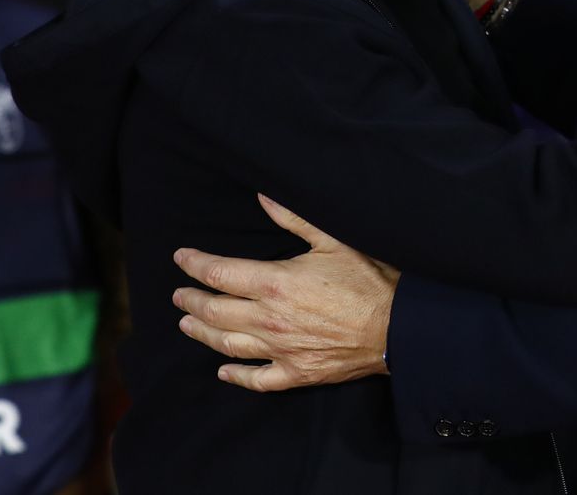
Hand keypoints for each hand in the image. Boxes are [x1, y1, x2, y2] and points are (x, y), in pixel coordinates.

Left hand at [171, 194, 400, 391]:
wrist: (397, 327)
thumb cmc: (368, 280)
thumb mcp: (332, 240)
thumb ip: (293, 219)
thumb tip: (263, 196)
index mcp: (274, 283)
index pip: (219, 274)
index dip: (195, 265)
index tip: (182, 258)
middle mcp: (269, 319)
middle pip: (214, 311)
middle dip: (192, 300)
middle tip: (179, 294)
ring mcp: (279, 350)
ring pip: (226, 344)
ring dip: (202, 333)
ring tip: (187, 323)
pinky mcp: (295, 373)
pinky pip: (256, 378)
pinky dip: (235, 375)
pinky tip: (224, 370)